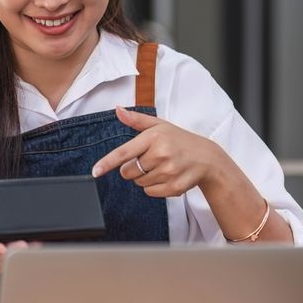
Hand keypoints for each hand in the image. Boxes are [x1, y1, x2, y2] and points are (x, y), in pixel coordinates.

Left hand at [90, 107, 227, 197]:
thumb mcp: (159, 125)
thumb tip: (117, 109)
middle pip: (128, 172)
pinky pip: (150, 192)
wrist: (208, 158)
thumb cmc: (179, 140)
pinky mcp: (174, 187)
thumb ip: (136, 119)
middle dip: (133, 168)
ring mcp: (169, 172)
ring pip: (139, 183)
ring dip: (145, 178)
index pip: (124, 152)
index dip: (107, 163)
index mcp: (154, 137)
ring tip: (162, 167)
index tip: (95, 171)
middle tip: (150, 160)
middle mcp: (161, 154)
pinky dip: (155, 187)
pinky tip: (167, 176)